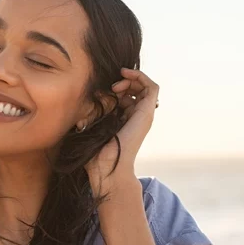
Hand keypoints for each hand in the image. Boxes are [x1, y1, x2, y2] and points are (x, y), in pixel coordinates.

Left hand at [85, 67, 159, 195]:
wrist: (107, 168)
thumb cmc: (95, 153)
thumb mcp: (90, 125)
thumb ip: (92, 112)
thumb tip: (90, 97)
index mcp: (124, 120)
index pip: (127, 96)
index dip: (116, 87)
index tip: (104, 89)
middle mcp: (136, 117)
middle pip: (137, 89)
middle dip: (125, 82)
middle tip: (112, 86)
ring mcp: (143, 115)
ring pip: (146, 87)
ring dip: (132, 79)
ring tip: (117, 84)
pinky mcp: (147, 113)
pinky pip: (152, 88)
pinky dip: (141, 77)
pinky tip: (126, 76)